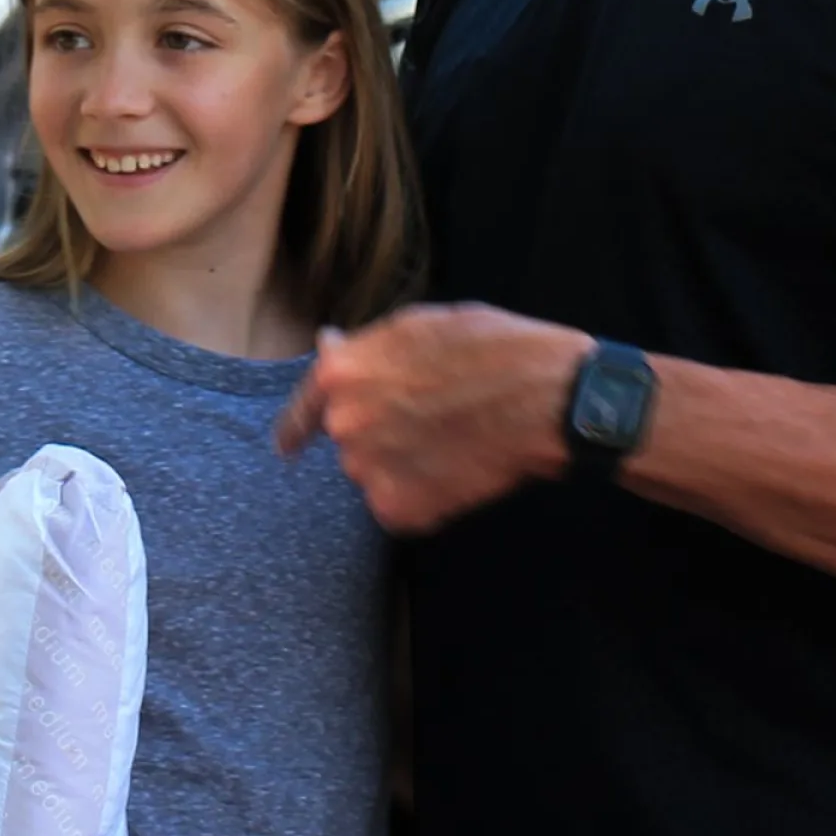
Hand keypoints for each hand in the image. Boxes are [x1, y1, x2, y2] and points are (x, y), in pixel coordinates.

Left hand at [276, 303, 592, 534]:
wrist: (547, 399)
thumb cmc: (491, 349)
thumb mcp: (418, 326)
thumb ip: (365, 347)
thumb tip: (327, 345)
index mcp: (341, 374)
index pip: (302, 411)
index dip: (296, 428)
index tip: (288, 446)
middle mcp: (344, 425)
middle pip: (350, 440)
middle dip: (381, 433)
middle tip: (433, 421)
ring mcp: (370, 471)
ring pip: (376, 474)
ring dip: (403, 466)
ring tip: (453, 441)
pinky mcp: (401, 510)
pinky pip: (401, 506)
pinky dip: (425, 496)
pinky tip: (459, 470)